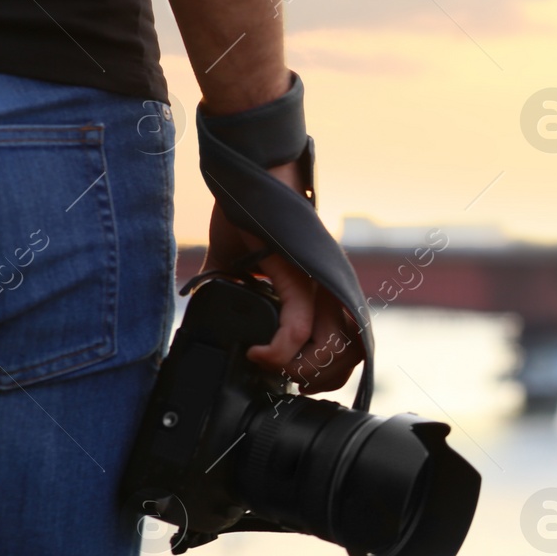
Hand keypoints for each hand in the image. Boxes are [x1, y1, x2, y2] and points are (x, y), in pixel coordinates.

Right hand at [201, 163, 364, 394]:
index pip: (349, 345)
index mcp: (327, 290)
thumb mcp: (243, 264)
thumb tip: (206, 310)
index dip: (326, 372)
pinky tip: (258, 352)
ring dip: (298, 370)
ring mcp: (321, 282)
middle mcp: (332, 289)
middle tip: (282, 381)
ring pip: (332, 348)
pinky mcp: (301, 275)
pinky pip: (299, 326)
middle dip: (316, 380)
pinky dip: (278, 351)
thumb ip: (235, 288)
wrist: (252, 174)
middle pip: (349, 355)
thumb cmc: (249, 212)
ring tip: (267, 365)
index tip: (295, 381)